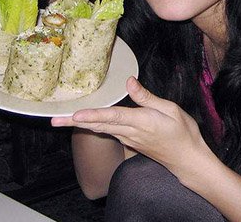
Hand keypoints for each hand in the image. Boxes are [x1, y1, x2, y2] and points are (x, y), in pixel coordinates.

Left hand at [52, 76, 211, 174]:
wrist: (186, 158)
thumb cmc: (182, 132)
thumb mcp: (170, 109)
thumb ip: (147, 97)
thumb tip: (129, 81)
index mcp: (141, 122)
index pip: (112, 117)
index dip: (94, 115)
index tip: (76, 115)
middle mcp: (130, 132)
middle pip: (98, 126)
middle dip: (75, 123)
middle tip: (54, 120)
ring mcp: (127, 139)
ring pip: (100, 129)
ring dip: (80, 124)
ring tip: (61, 120)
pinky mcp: (128, 141)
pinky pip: (107, 131)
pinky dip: (93, 125)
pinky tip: (83, 121)